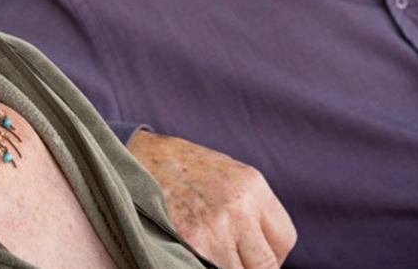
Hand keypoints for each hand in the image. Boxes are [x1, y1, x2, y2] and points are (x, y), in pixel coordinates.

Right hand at [127, 130, 295, 268]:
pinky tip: (190, 258)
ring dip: (224, 268)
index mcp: (252, 186)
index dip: (270, 256)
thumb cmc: (180, 169)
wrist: (133, 159)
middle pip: (266, 264)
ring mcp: (214, 229)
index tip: (253, 257)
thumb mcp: (226, 175)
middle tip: (230, 260)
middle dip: (250, 267)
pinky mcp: (189, 245)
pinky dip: (202, 267)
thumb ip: (249, 207)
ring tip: (208, 256)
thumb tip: (264, 251)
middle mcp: (238, 207)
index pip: (284, 240)